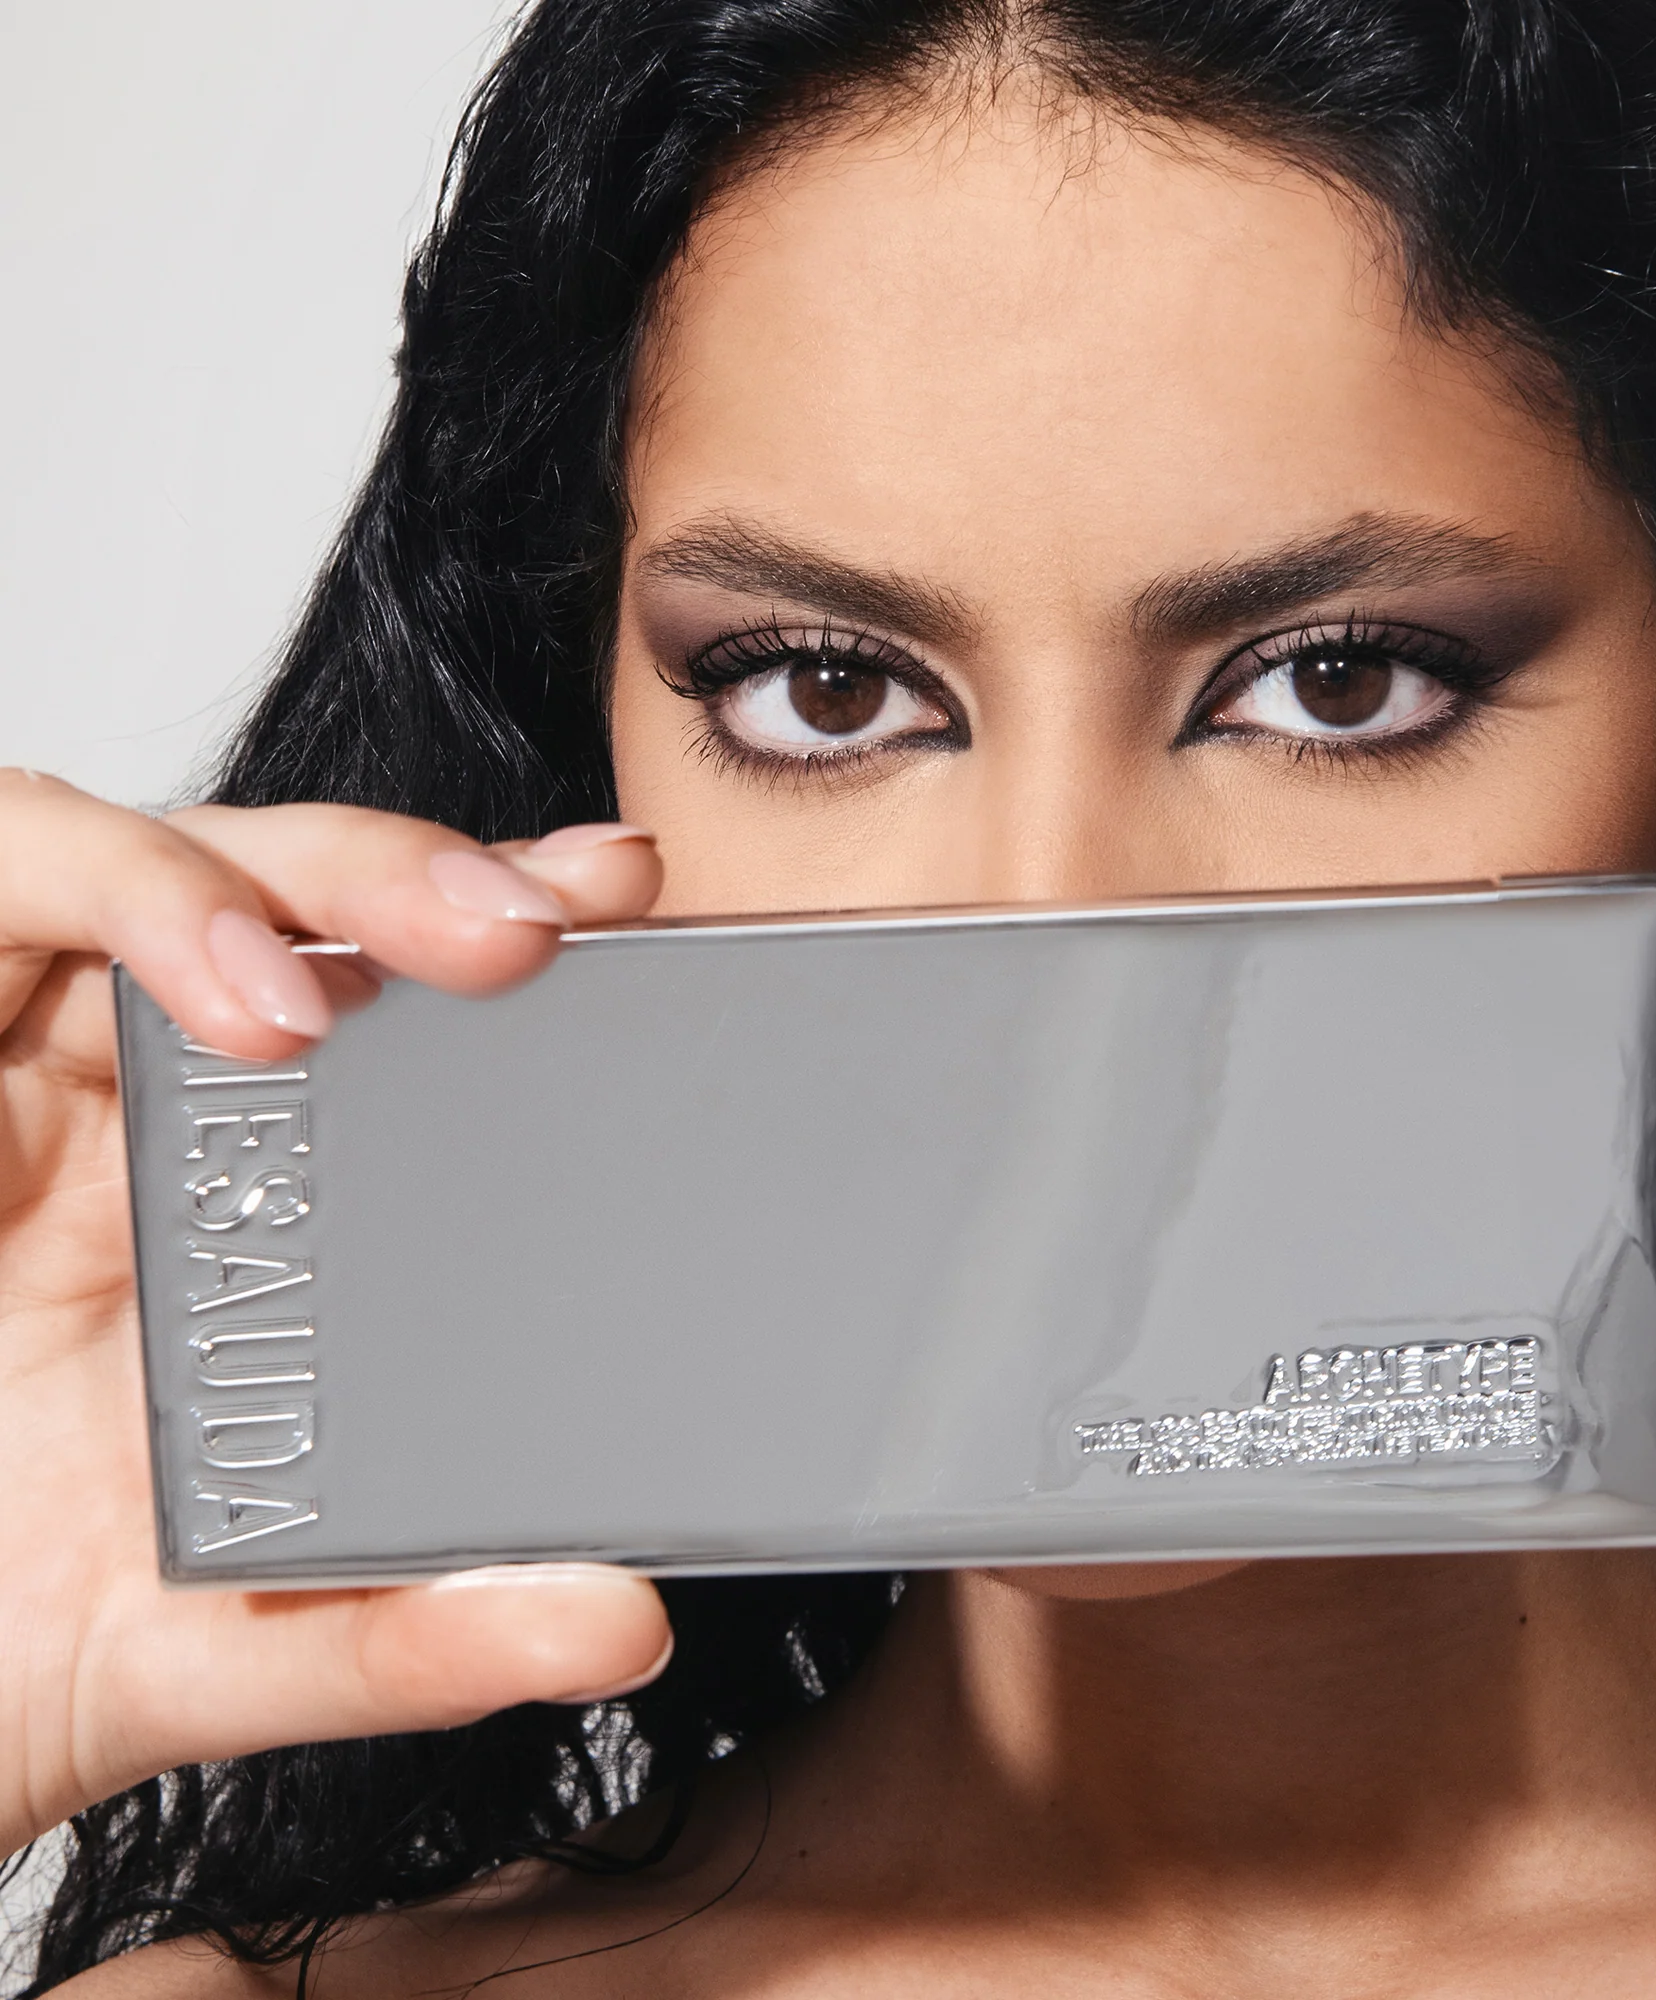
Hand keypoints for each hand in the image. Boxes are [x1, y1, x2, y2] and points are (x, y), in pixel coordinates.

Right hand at [0, 773, 673, 1855]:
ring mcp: (25, 1069)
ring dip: (228, 885)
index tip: (626, 899)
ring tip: (297, 1000)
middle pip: (289, 901)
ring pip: (126, 863)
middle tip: (520, 929)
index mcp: (277, 1201)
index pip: (410, 1012)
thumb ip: (412, 1632)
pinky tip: (167, 975)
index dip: (515, 920)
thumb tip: (614, 1621)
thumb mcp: (222, 1640)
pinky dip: (82, 888)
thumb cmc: (19, 1624)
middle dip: (403, 880)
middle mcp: (157, 1106)